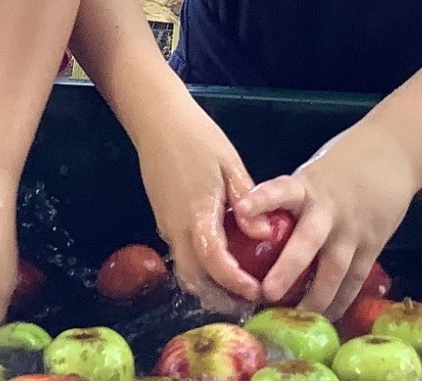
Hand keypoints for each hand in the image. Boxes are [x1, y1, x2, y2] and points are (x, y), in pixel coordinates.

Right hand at [133, 95, 262, 311]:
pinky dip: (202, 269)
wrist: (157, 121)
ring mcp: (167, 225)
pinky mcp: (165, 221)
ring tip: (240, 287)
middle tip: (251, 300)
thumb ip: (248, 203)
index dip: (235, 282)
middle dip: (221, 297)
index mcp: (196, 213)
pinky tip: (224, 262)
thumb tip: (265, 234)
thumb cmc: (197, 138)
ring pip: (185, 270)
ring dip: (210, 286)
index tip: (257, 291)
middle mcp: (176, 227)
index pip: (213, 262)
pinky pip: (182, 256)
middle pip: (194, 279)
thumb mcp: (230, 165)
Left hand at [237, 123, 419, 318]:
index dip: (261, 200)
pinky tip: (325, 318)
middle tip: (268, 292)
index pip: (280, 191)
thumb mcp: (308, 175)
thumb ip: (285, 201)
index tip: (240, 211)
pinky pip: (355, 278)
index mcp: (305, 186)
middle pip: (307, 241)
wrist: (393, 152)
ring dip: (316, 297)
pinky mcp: (373, 244)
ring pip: (335, 269)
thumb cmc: (339, 165)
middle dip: (287, 269)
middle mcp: (328, 210)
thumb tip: (248, 228)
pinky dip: (341, 300)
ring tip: (296, 318)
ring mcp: (353, 230)